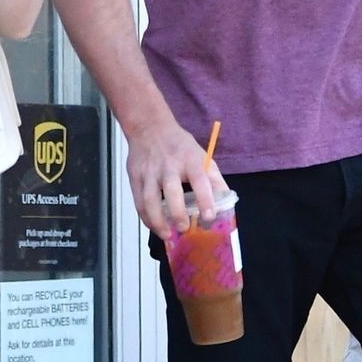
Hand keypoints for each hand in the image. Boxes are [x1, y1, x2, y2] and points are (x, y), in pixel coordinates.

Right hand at [127, 117, 227, 238]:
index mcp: (190, 160)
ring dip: (158, 220)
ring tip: (167, 234)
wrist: (149, 127)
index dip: (205, 199)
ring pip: (150, 199)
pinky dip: (146, 217)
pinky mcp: (135, 177)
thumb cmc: (179, 145)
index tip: (209, 216)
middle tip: (184, 228)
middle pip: (171, 191)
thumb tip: (226, 201)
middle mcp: (169, 165)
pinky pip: (139, 201)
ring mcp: (150, 172)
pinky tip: (154, 226)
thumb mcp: (202, 155)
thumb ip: (214, 178)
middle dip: (177, 212)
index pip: (200, 180)